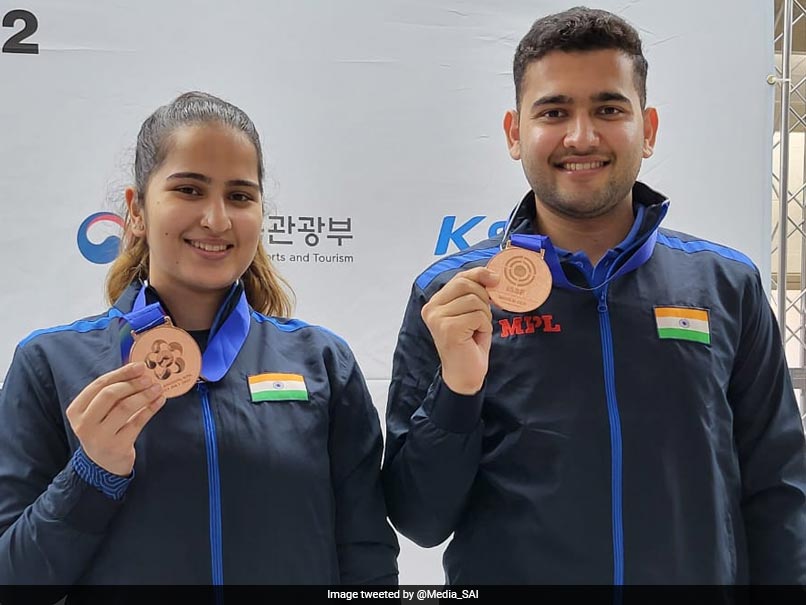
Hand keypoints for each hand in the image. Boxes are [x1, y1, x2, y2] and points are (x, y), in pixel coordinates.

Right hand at [65, 362, 165, 475]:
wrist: (103, 466)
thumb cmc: (104, 430)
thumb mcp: (99, 412)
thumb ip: (113, 392)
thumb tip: (139, 369)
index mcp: (76, 410)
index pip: (99, 385)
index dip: (122, 373)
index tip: (140, 366)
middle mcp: (84, 424)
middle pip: (110, 394)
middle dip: (133, 383)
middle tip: (150, 378)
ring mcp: (100, 437)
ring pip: (124, 407)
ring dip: (144, 395)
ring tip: (158, 388)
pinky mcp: (117, 447)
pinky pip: (137, 422)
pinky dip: (151, 409)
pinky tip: (160, 401)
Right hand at [421, 267, 499, 394]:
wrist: (465, 375)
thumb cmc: (469, 344)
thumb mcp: (471, 312)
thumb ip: (474, 292)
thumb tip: (492, 275)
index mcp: (435, 303)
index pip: (459, 278)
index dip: (479, 275)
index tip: (495, 279)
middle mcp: (432, 309)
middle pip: (466, 284)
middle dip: (483, 298)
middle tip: (482, 317)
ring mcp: (438, 319)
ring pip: (474, 300)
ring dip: (484, 316)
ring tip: (477, 329)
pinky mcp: (448, 328)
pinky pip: (478, 316)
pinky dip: (484, 326)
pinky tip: (476, 336)